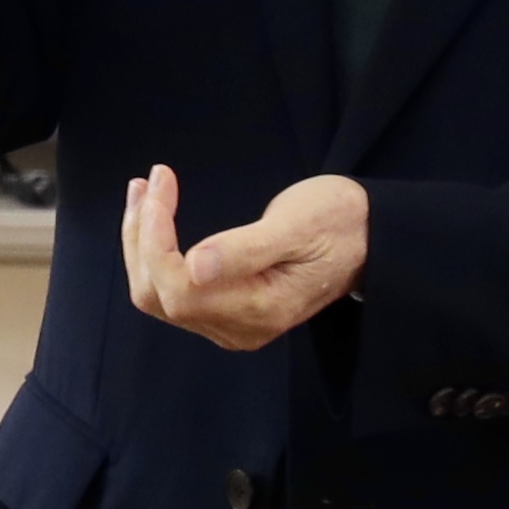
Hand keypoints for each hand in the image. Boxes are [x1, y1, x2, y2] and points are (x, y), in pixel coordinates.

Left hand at [127, 165, 368, 351]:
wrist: (367, 238)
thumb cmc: (338, 223)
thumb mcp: (296, 226)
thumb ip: (246, 250)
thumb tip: (194, 267)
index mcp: (258, 309)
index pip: (178, 289)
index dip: (154, 241)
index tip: (160, 185)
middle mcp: (238, 328)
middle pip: (157, 296)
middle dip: (140, 237)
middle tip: (147, 181)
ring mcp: (229, 324)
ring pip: (158, 295)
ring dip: (141, 243)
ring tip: (143, 189)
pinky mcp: (225, 310)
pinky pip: (172, 290)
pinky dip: (155, 252)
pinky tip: (154, 216)